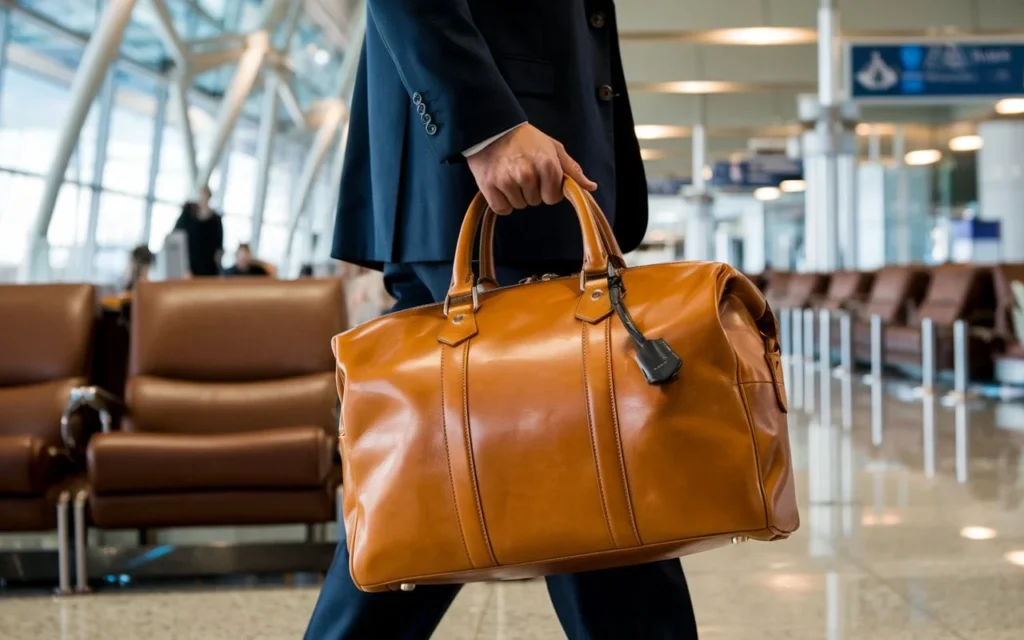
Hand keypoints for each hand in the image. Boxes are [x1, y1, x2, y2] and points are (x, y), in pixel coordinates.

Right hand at [466, 124, 596, 214]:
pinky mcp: (489, 187)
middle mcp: (527, 174)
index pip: (553, 197)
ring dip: (516, 195)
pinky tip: (500, 185)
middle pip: (535, 202)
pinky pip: (502, 209)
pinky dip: (501, 202)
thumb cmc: (526, 139)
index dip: (548, 190)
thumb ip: (572, 170)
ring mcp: (507, 181)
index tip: (540, 178)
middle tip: (522, 172)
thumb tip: (591, 187)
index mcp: (546, 164)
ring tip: (509, 175)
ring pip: (519, 205)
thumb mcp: (553, 148)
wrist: (492, 129)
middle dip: (531, 191)